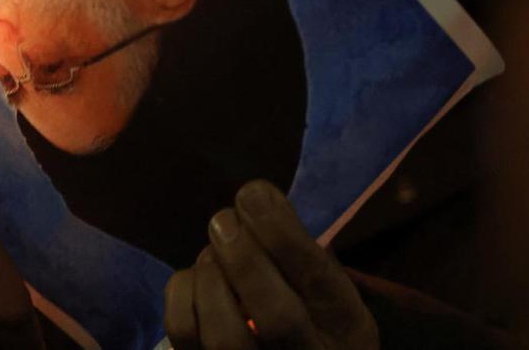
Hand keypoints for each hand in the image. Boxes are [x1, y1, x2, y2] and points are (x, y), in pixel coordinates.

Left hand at [165, 180, 378, 349]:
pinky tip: (195, 280)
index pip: (319, 281)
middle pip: (276, 317)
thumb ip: (299, 251)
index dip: (282, 234)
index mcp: (346, 326)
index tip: (254, 193)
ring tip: (212, 253)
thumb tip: (256, 199)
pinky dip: (183, 294)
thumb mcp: (327, 289)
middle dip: (244, 259)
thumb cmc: (309, 315)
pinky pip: (185, 331)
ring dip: (210, 279)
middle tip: (222, 221)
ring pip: (225, 336)